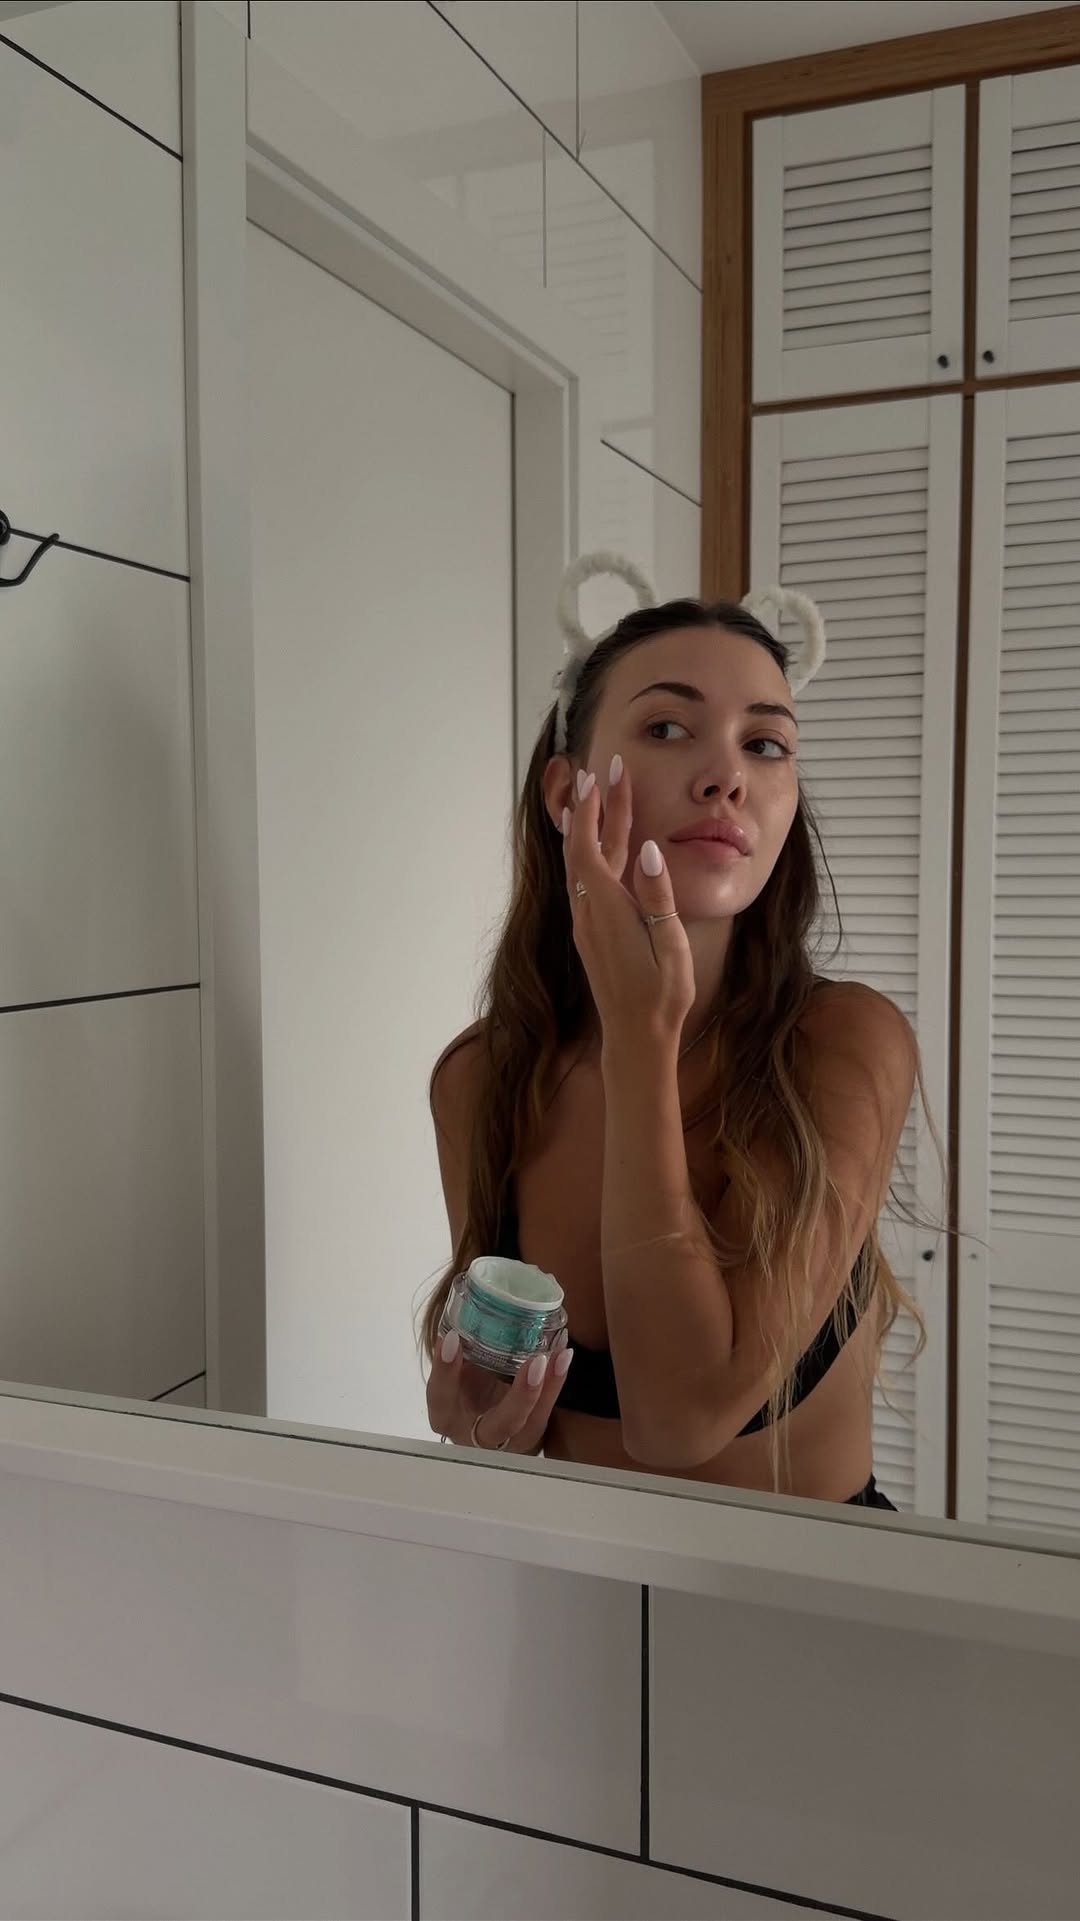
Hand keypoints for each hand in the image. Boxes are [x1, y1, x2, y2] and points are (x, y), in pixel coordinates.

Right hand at [427, 1330, 572, 1452]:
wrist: (480, 1417)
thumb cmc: (461, 1384)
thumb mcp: (453, 1369)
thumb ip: (458, 1345)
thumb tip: (465, 1288)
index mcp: (446, 1415)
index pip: (440, 1396)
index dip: (444, 1370)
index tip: (451, 1336)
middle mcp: (476, 1434)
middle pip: (502, 1424)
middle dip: (521, 1397)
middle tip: (536, 1362)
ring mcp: (510, 1438)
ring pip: (533, 1422)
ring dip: (549, 1388)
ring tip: (560, 1354)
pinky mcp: (531, 1431)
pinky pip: (547, 1411)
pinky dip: (556, 1382)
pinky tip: (564, 1354)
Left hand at [562, 759, 694, 1047]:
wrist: (635, 1038)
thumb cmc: (661, 996)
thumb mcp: (671, 945)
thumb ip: (658, 896)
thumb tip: (650, 849)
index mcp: (607, 910)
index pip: (591, 844)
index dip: (595, 806)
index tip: (606, 773)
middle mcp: (588, 913)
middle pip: (582, 847)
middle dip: (592, 806)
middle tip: (605, 771)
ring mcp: (586, 924)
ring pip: (580, 864)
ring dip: (587, 827)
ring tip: (594, 795)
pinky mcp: (591, 933)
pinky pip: (584, 881)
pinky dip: (588, 852)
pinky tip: (596, 846)